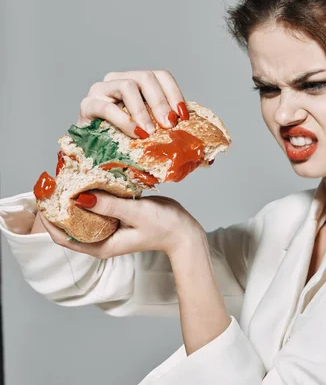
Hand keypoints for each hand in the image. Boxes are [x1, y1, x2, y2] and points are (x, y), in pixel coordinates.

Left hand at [38, 190, 204, 258]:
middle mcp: (100, 238)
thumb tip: (80, 197)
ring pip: (83, 212)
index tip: (44, 197)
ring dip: (75, 197)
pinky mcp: (116, 215)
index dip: (49, 219)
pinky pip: (97, 204)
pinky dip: (92, 193)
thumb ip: (109, 206)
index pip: (63, 237)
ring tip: (68, 176)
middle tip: (54, 182)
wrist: (184, 231)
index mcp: (101, 245)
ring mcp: (108, 227)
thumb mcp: (135, 214)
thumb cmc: (163, 226)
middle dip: (59, 205)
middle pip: (69, 223)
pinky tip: (90, 178)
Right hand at [77, 70, 189, 137]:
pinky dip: (125, 121)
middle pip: (146, 77)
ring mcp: (101, 90)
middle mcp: (119, 80)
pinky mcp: (87, 105)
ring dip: (143, 110)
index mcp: (138, 83)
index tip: (183, 116)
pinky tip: (135, 134)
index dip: (175, 94)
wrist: (96, 158)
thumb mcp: (152, 132)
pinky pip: (108, 107)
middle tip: (169, 125)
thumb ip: (168, 128)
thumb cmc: (128, 143)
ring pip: (127, 86)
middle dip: (161, 102)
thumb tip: (199, 142)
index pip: (161, 76)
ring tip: (150, 132)